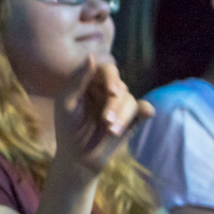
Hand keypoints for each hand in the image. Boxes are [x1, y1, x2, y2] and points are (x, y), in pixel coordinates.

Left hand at [53, 57, 153, 176]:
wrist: (79, 158)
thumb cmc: (67, 128)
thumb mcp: (67, 103)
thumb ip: (77, 80)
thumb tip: (91, 55)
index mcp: (89, 82)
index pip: (106, 69)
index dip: (111, 78)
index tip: (111, 93)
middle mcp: (106, 90)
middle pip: (120, 86)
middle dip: (114, 105)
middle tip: (105, 121)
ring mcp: (119, 104)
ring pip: (130, 100)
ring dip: (123, 116)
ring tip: (110, 131)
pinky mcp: (131, 118)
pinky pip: (143, 108)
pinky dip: (145, 110)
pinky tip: (146, 114)